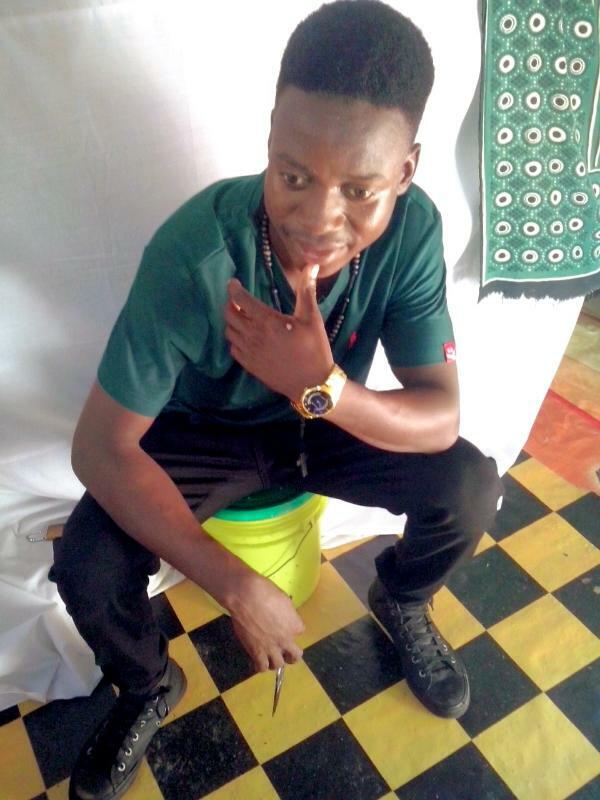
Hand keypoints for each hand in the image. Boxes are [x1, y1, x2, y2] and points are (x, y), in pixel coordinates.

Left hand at [224, 264, 332, 398]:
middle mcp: (253, 335)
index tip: (233, 283)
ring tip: (241, 317)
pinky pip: (233, 348)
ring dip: (232, 321)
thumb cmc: (314, 349)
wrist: (312, 384)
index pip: (240, 299)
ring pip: (229, 331)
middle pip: (229, 314)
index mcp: (267, 321)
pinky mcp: (249, 365)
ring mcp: (249, 352)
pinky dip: (235, 339)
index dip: (233, 288)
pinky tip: (245, 337)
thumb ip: (306, 290)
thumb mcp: (312, 318)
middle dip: (230, 304)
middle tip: (238, 300)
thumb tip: (310, 265)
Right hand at [228, 573, 304, 670]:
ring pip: (279, 664)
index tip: (286, 626)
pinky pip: (262, 667)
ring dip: (276, 661)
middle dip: (292, 654)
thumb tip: (284, 615)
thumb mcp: (283, 599)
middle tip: (286, 652)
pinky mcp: (257, 652)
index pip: (300, 632)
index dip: (292, 630)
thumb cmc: (265, 591)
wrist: (246, 596)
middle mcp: (286, 639)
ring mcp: (272, 648)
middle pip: (295, 655)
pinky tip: (258, 660)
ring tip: (271, 657)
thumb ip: (287, 612)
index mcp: (295, 625)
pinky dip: (261, 665)